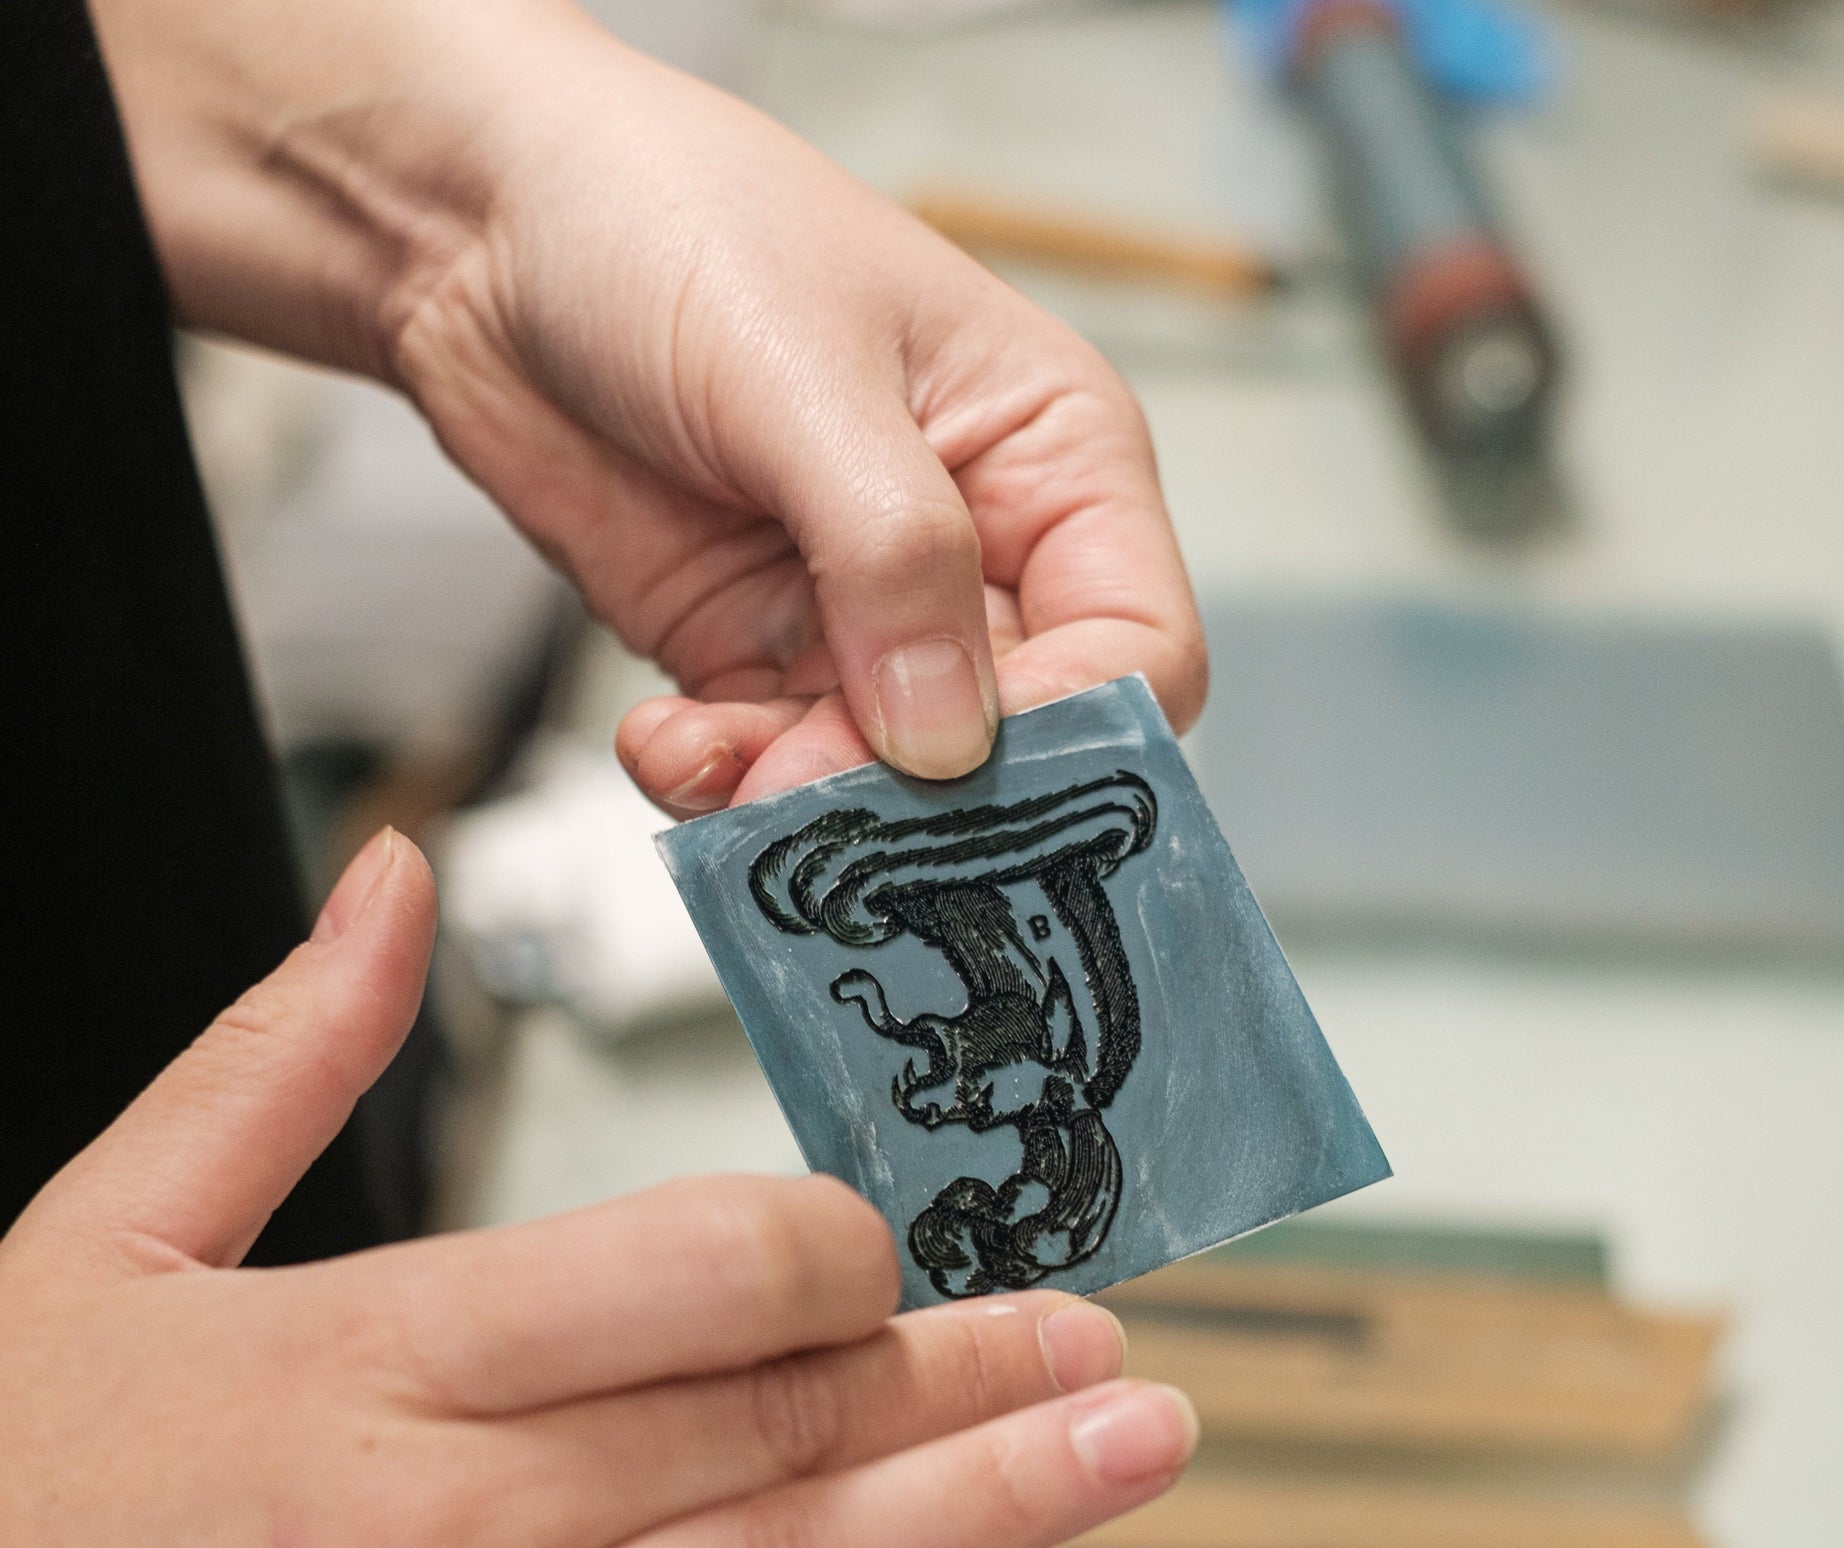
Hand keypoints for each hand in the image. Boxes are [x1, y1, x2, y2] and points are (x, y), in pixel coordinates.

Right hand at [0, 830, 1194, 1547]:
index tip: (903, 1238)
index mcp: (368, 1356)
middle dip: (969, 1366)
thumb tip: (397, 875)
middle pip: (777, 1419)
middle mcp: (440, 1535)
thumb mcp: (101, 1238)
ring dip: (985, 1520)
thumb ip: (283, 1050)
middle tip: (1107, 1332)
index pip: (694, 1270)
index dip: (839, 1246)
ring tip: (1135, 1453)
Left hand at [93, 0, 1204, 799]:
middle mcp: (976, 551)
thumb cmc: (663, 220)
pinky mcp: (759, 654)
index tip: (963, 767)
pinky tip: (668, 737)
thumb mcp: (800, 372)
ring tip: (716, 761)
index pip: (1137, 649)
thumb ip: (892, 555)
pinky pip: (775, 771)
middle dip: (916, 791)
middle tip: (814, 790)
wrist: (476, 227)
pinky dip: (724, 785)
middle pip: (1012, 744)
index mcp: (1051, 457)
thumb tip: (947, 741)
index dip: (1076, 732)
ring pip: (888, 783)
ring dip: (804, 802)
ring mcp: (863, 615)